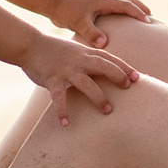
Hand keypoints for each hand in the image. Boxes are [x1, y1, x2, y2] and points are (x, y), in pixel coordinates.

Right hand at [18, 32, 137, 124]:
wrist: (30, 45)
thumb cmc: (55, 50)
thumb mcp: (76, 50)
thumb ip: (90, 59)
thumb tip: (106, 70)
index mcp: (85, 53)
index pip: (109, 58)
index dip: (123, 67)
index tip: (137, 77)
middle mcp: (78, 60)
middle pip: (102, 66)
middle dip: (117, 76)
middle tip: (127, 87)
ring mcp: (65, 70)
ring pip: (86, 83)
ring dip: (98, 97)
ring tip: (108, 110)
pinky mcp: (52, 79)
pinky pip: (58, 97)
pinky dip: (62, 110)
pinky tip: (66, 123)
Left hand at [50, 0, 153, 46]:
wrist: (53, 4)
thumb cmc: (65, 12)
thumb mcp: (78, 23)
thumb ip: (91, 33)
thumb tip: (104, 43)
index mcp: (103, 1)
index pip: (126, 5)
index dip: (137, 13)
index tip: (148, 21)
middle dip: (139, 7)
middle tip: (150, 16)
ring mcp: (99, 1)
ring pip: (121, 1)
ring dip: (132, 6)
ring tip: (141, 15)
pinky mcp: (95, 6)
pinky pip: (114, 6)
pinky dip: (122, 10)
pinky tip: (121, 20)